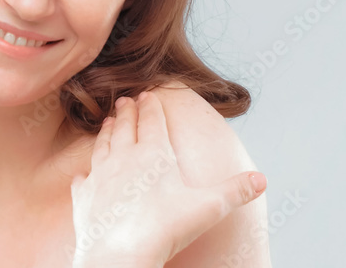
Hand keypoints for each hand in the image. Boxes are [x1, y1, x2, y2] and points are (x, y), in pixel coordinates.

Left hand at [69, 90, 266, 266]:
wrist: (120, 254)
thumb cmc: (165, 228)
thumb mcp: (209, 207)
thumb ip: (236, 191)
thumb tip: (262, 180)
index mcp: (154, 153)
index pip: (152, 121)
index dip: (151, 106)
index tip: (148, 94)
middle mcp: (124, 158)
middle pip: (125, 127)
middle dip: (127, 111)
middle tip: (125, 99)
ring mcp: (101, 176)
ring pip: (102, 146)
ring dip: (106, 132)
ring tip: (108, 122)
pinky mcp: (84, 199)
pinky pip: (83, 181)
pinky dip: (85, 174)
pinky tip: (84, 173)